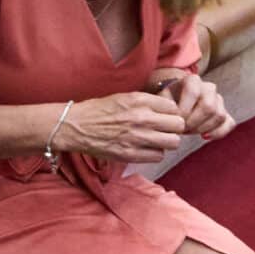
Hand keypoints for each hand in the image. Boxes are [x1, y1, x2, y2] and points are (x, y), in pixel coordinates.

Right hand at [57, 92, 186, 163]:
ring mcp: (137, 137)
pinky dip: (155, 153)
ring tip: (157, 140)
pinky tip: (145, 149)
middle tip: (165, 130)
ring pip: (172, 142)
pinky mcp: (131, 154)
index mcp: (139, 100)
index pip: (173, 107)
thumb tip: (167, 109)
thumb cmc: (98, 110)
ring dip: (166, 142)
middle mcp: (141, 118)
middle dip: (173, 128)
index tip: (165, 117)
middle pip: (178, 125)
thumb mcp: (124, 97)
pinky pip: (158, 156)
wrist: (76, 126)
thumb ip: (146, 102)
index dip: (171, 113)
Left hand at [153, 72, 234, 140]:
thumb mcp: (161, 99)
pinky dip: (218, 133)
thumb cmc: (168, 101)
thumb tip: (174, 118)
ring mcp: (219, 100)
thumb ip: (164, 106)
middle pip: (209, 106)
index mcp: (193, 80)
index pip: (193, 93)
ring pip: (220, 115)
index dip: (184, 110)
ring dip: (203, 128)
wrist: (177, 101)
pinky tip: (204, 136)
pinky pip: (229, 123)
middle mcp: (209, 88)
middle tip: (183, 129)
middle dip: (194, 122)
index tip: (175, 120)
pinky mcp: (225, 113)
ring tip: (190, 131)